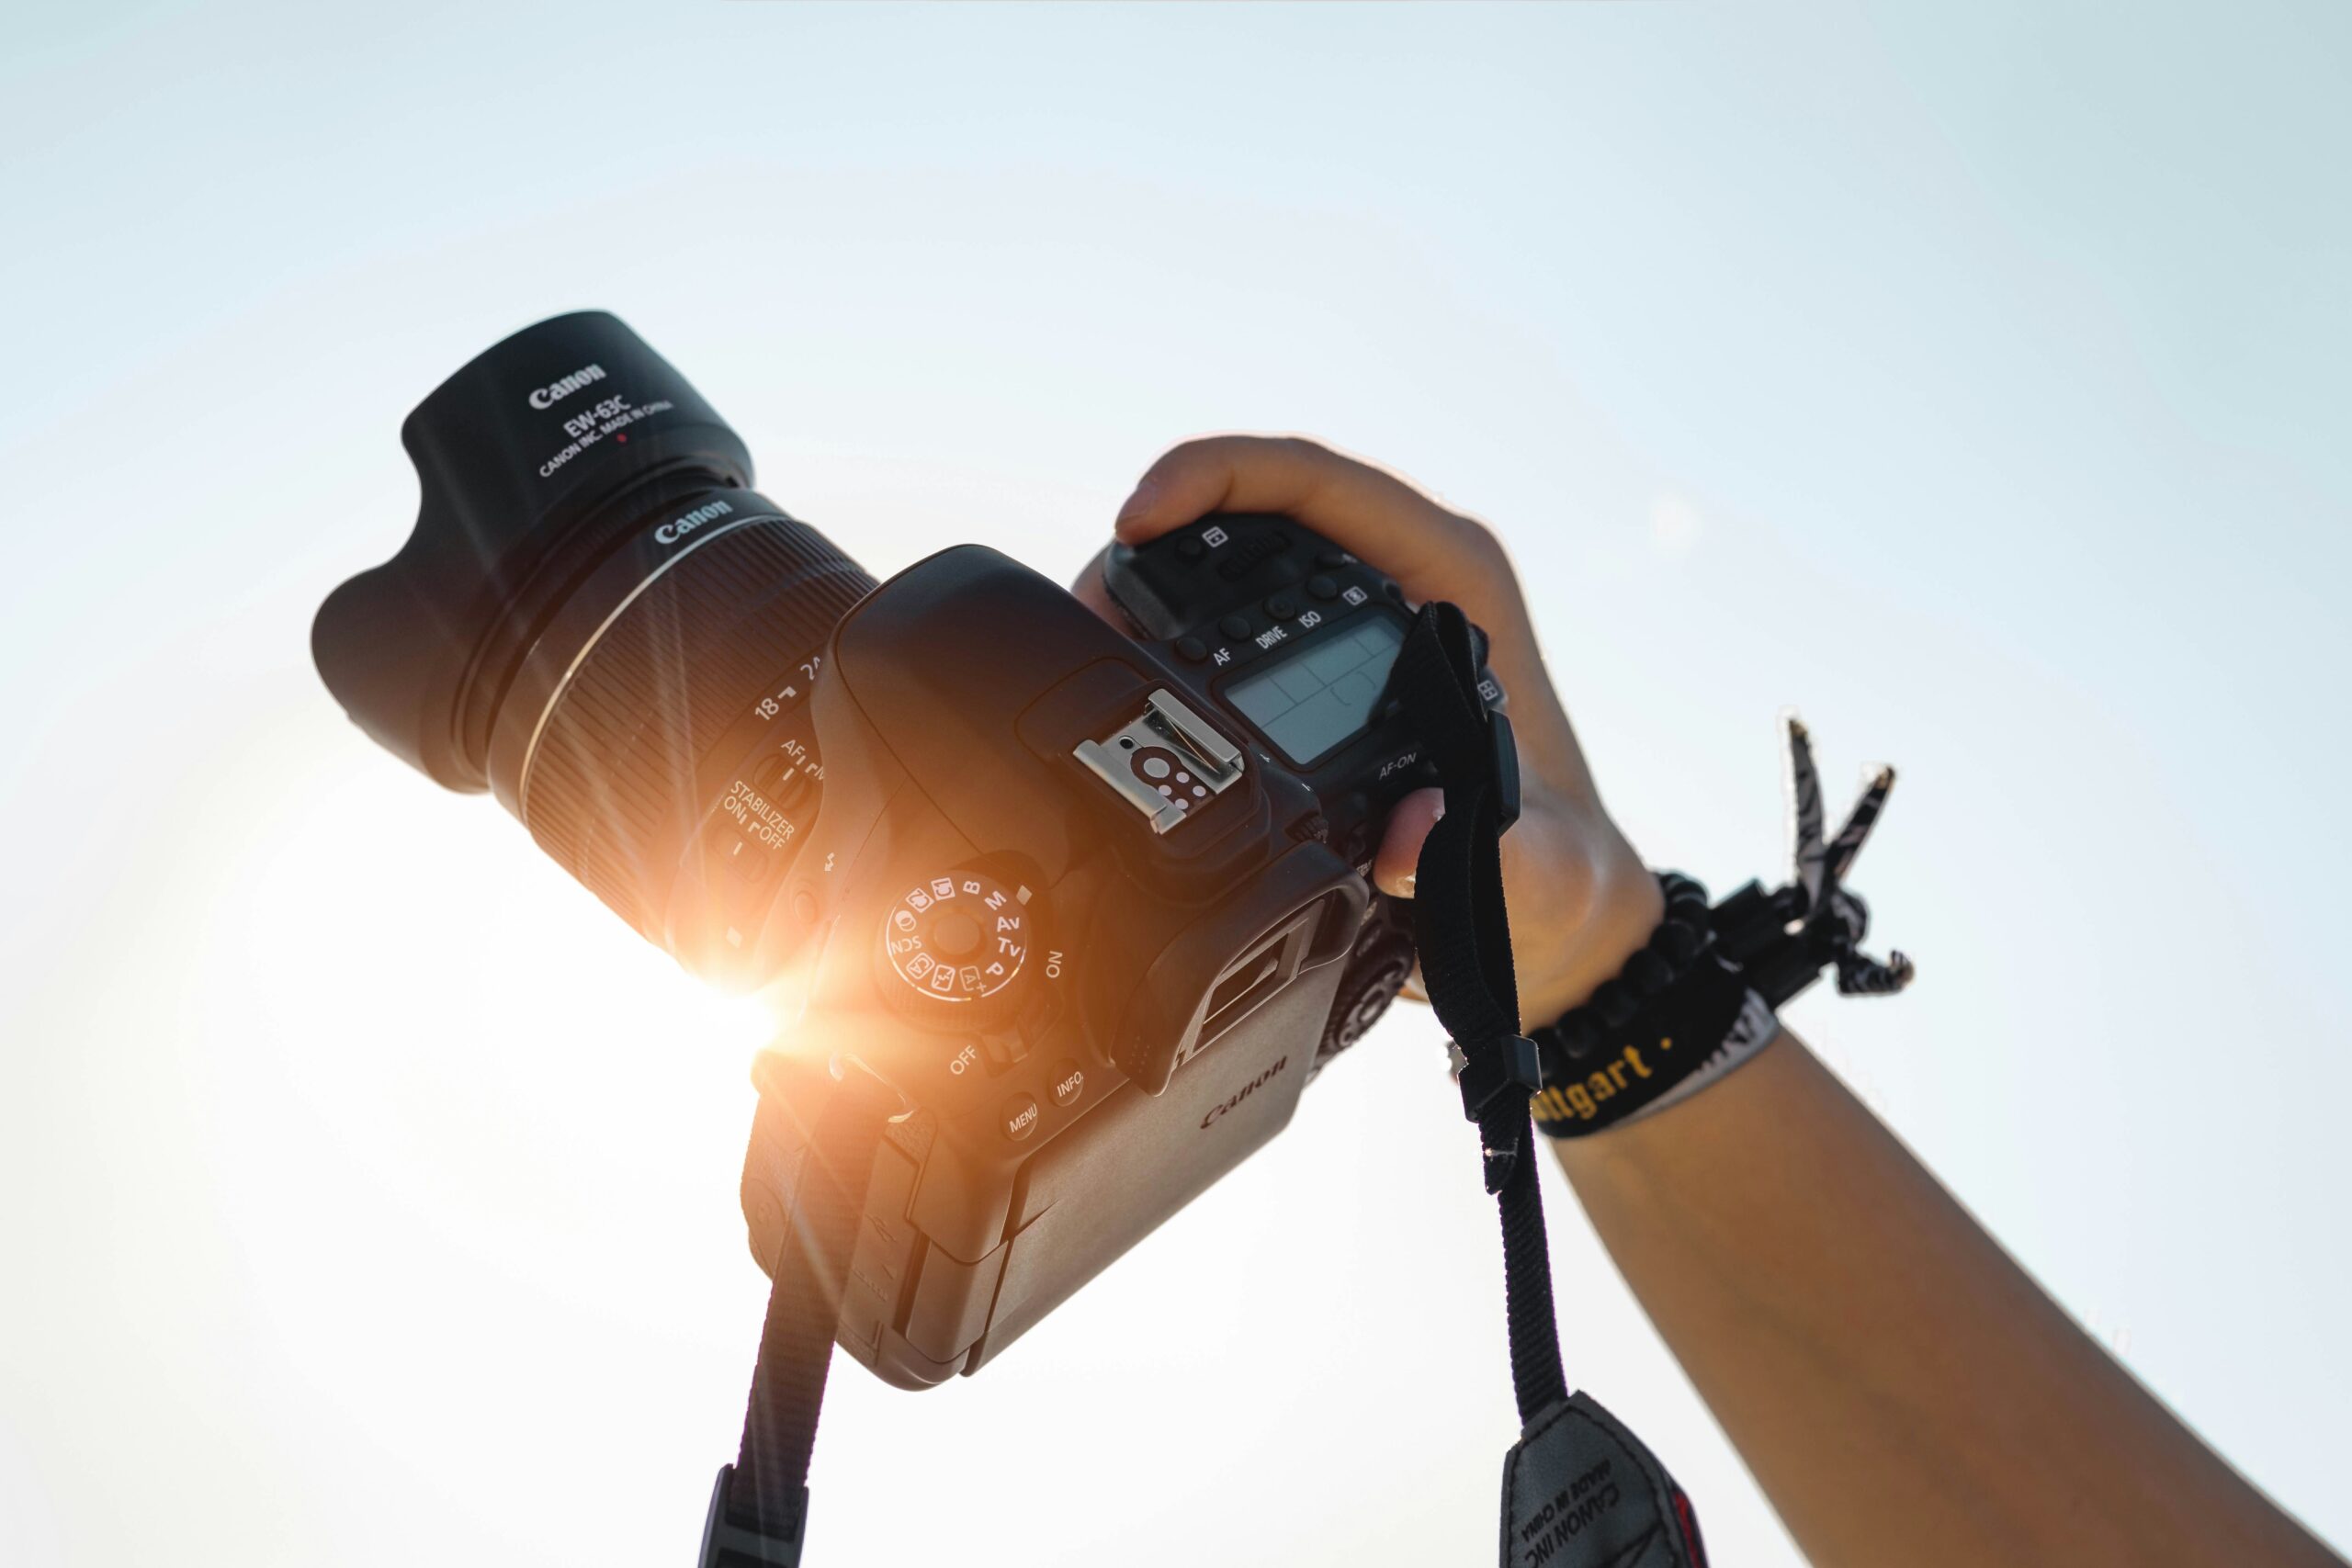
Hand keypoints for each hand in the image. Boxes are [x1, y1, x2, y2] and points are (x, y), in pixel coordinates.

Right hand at [1076, 435, 1662, 1027]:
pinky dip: (1164, 637)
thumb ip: (1499, 858)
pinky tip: (1115, 679)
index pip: (1323, 484)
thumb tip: (1410, 837)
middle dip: (1158, 533)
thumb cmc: (1558, 887)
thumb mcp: (1541, 878)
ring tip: (1080, 639)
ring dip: (1150, 583)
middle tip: (1085, 603)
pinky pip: (1227, 621)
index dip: (1219, 475)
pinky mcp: (1319, 671)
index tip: (1141, 516)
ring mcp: (1355, 623)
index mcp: (1454, 582)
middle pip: (1256, 508)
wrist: (1552, 923)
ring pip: (1230, 559)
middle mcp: (1401, 584)